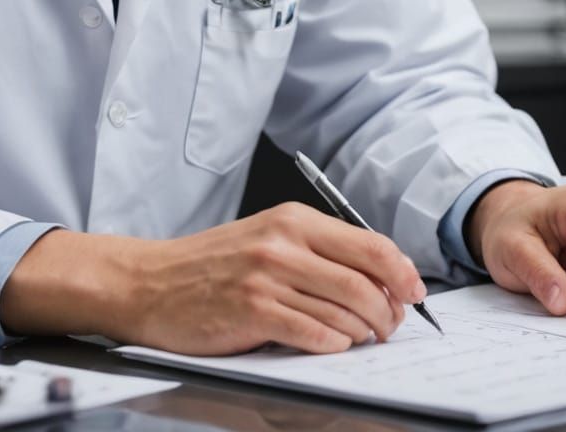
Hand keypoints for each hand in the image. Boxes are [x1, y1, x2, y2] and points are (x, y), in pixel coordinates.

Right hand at [0, 202, 427, 353]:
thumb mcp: (267, 239)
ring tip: (363, 339)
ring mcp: (266, 276)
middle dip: (389, 311)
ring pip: (343, 309)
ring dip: (364, 332)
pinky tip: (332, 346)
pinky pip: (312, 334)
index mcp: (292, 219)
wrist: (151, 282)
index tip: (414, 293)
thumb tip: (377, 277)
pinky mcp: (251, 310)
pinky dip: (332, 345)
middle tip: (391, 327)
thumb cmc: (211, 265)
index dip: (401, 272)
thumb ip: (316, 251)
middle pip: (363, 279)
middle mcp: (283, 242)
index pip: (368, 243)